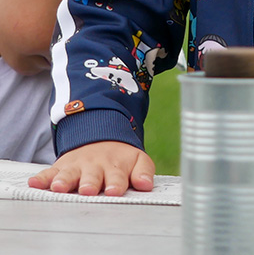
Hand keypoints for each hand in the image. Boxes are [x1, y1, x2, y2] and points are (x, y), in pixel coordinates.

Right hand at [28, 141, 154, 196]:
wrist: (101, 136)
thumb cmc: (120, 158)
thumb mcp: (137, 160)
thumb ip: (143, 172)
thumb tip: (146, 184)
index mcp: (115, 167)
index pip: (117, 178)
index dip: (116, 184)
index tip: (114, 191)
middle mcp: (94, 167)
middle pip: (92, 177)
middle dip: (90, 183)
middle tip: (88, 189)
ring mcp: (76, 167)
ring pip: (69, 175)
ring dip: (64, 181)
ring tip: (59, 187)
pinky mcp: (60, 167)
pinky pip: (49, 172)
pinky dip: (42, 178)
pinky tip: (34, 182)